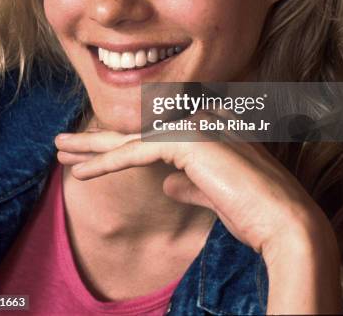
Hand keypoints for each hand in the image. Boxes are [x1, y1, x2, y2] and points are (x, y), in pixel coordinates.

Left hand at [54, 118, 334, 265]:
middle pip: (137, 132)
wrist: (282, 220)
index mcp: (206, 132)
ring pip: (131, 138)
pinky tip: (81, 173)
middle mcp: (198, 122)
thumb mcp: (214, 196)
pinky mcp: (186, 142)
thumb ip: (190, 185)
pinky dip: (106, 163)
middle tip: (64, 144)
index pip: (154, 137)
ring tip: (60, 152)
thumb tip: (167, 184)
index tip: (93, 155)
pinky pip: (136, 153)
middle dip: (98, 139)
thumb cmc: (254, 211)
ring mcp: (193, 129)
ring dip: (92, 148)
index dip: (121, 145)